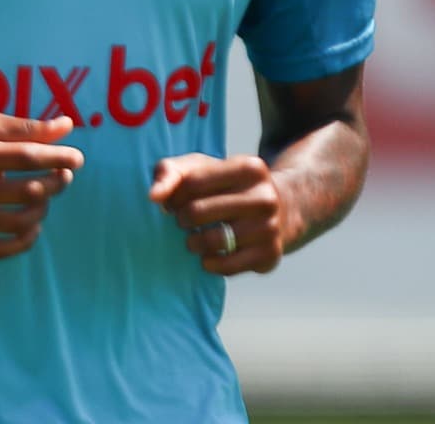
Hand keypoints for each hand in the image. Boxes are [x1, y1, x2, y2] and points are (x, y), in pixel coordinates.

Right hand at [0, 113, 81, 258]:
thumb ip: (25, 127)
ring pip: (17, 223)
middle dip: (55, 184)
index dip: (57, 158)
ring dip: (43, 210)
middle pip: (25, 191)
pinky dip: (25, 240)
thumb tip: (67, 126)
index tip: (77, 159)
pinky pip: (0, 249)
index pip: (25, 156)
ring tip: (44, 199)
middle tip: (63, 177)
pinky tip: (32, 226)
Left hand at [149, 153, 285, 275]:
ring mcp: (270, 227)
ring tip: (195, 239)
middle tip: (185, 222)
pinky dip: (209, 263)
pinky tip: (210, 254)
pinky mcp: (269, 255)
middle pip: (197, 211)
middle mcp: (265, 196)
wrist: (280, 210)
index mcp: (249, 168)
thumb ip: (171, 172)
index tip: (175, 203)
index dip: (174, 196)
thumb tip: (153, 196)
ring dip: (192, 243)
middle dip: (181, 219)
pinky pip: (224, 266)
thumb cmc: (227, 188)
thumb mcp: (204, 169)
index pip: (192, 182)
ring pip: (210, 241)